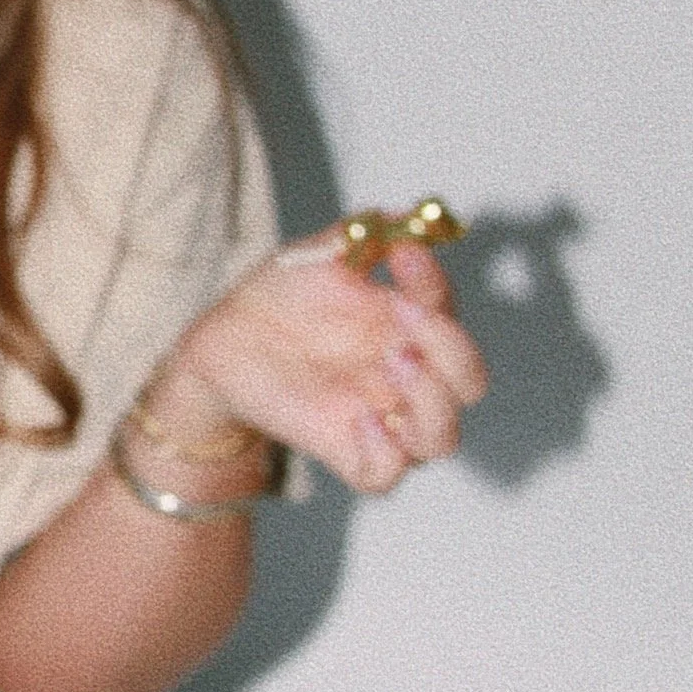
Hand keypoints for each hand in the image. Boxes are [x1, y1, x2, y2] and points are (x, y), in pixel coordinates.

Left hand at [153, 231, 489, 498]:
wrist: (224, 341)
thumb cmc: (280, 298)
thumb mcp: (318, 255)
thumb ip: (363, 233)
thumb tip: (409, 216)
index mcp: (409, 328)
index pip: (450, 314)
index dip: (435, 285)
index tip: (403, 255)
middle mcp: (406, 376)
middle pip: (468, 382)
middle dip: (450, 348)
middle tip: (405, 314)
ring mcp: (380, 416)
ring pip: (442, 438)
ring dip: (432, 403)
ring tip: (395, 363)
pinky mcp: (346, 450)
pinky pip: (386, 475)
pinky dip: (385, 453)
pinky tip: (360, 419)